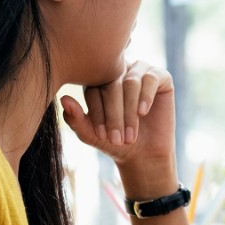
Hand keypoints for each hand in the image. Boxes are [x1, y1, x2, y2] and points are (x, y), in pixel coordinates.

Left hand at [61, 61, 175, 168]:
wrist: (144, 154)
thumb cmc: (114, 142)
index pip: (93, 87)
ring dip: (129, 111)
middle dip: (114, 114)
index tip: (100, 135)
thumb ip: (76, 118)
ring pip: (131, 82)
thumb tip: (63, 99)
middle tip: (116, 139)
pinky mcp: (160, 76)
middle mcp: (119, 71)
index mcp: (98, 80)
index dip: (96, 111)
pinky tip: (142, 113)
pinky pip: (151, 78)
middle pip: (112, 83)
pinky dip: (146, 96)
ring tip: (130, 135)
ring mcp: (139, 71)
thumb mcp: (91, 134)